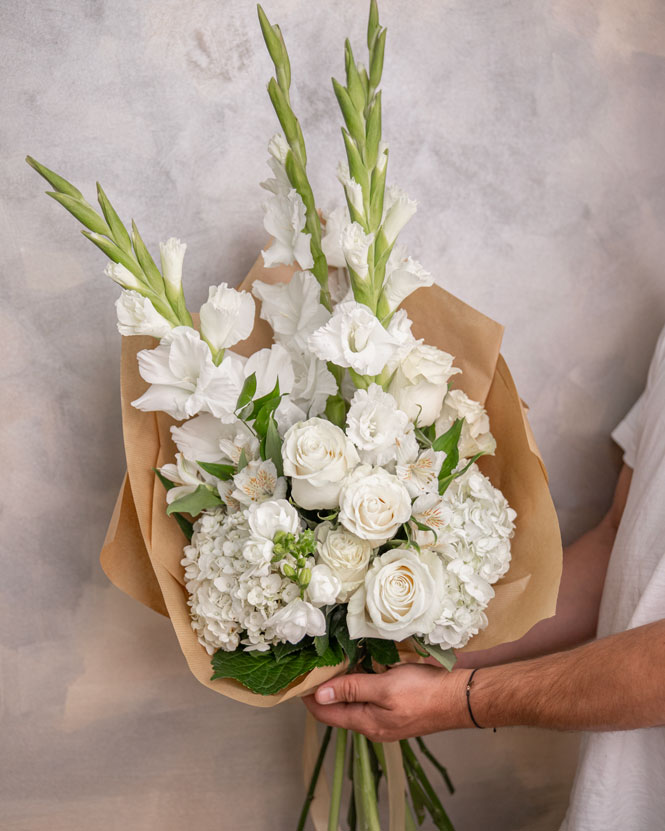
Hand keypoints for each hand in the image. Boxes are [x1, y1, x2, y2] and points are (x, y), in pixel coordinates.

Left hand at [303, 663, 470, 741]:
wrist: (458, 698)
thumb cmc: (423, 692)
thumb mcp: (384, 687)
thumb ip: (352, 689)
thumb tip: (319, 695)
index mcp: (366, 723)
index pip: (325, 714)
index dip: (309, 697)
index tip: (299, 677)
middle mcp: (372, 725)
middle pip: (337, 709)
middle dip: (324, 689)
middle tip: (315, 663)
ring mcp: (385, 719)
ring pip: (353, 702)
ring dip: (342, 685)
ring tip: (334, 661)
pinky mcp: (396, 709)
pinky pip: (369, 698)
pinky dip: (359, 683)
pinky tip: (361, 666)